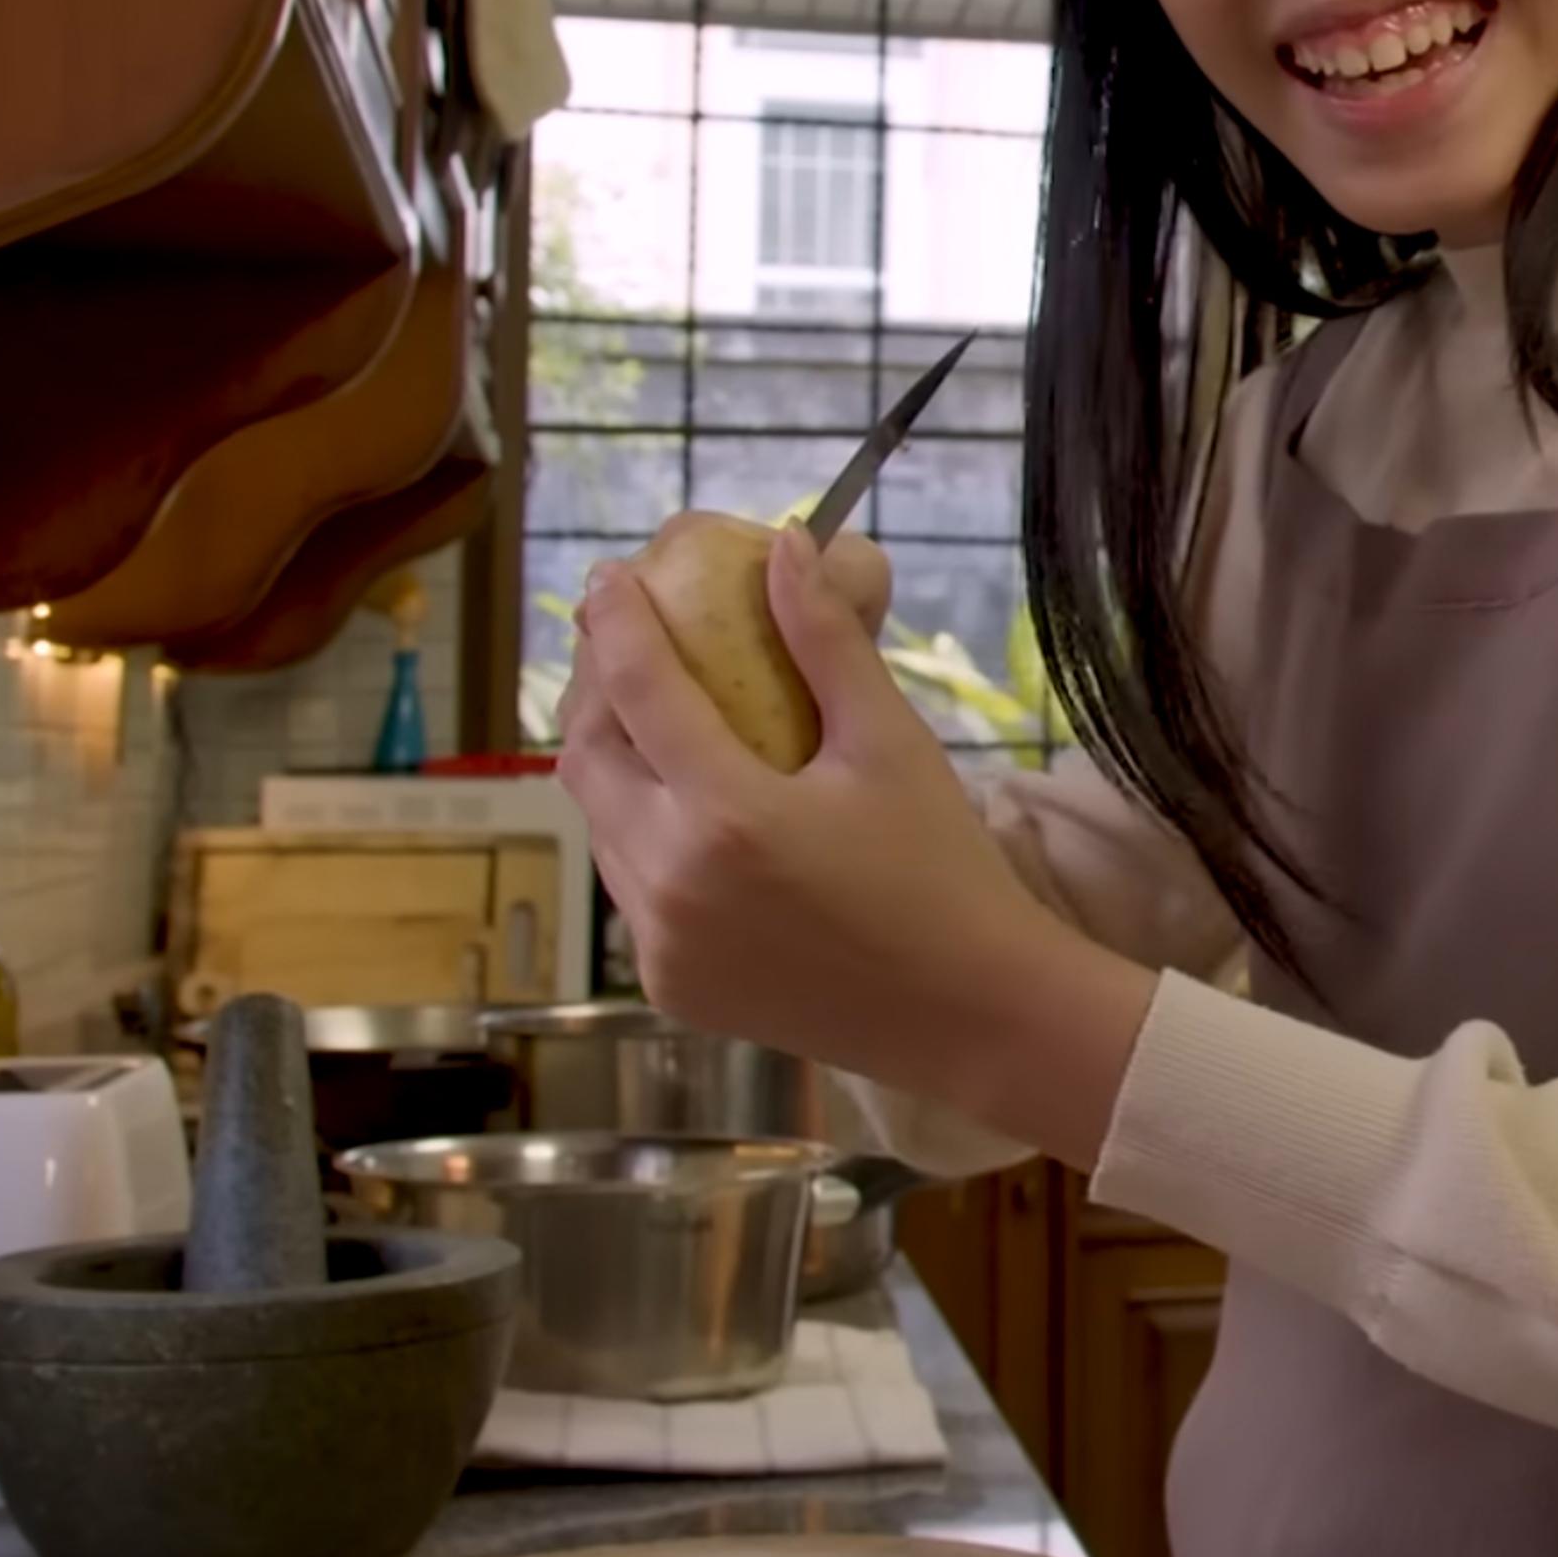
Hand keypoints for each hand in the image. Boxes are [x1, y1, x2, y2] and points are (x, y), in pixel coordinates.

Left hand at [554, 521, 1150, 1152]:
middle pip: (587, 761)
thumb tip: (787, 543)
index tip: (610, 575)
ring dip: (614, 765)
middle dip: (593, 691)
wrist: (970, 1012)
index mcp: (727, 816)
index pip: (640, 690)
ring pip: (601, 828)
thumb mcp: (890, 743)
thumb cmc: (944, 868)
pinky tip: (687, 810)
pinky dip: (642, 836)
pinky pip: (631, 890)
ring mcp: (661, 945)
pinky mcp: (670, 986)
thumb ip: (827, 641)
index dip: (618, 622)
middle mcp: (671, 883)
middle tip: (620, 643)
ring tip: (650, 718)